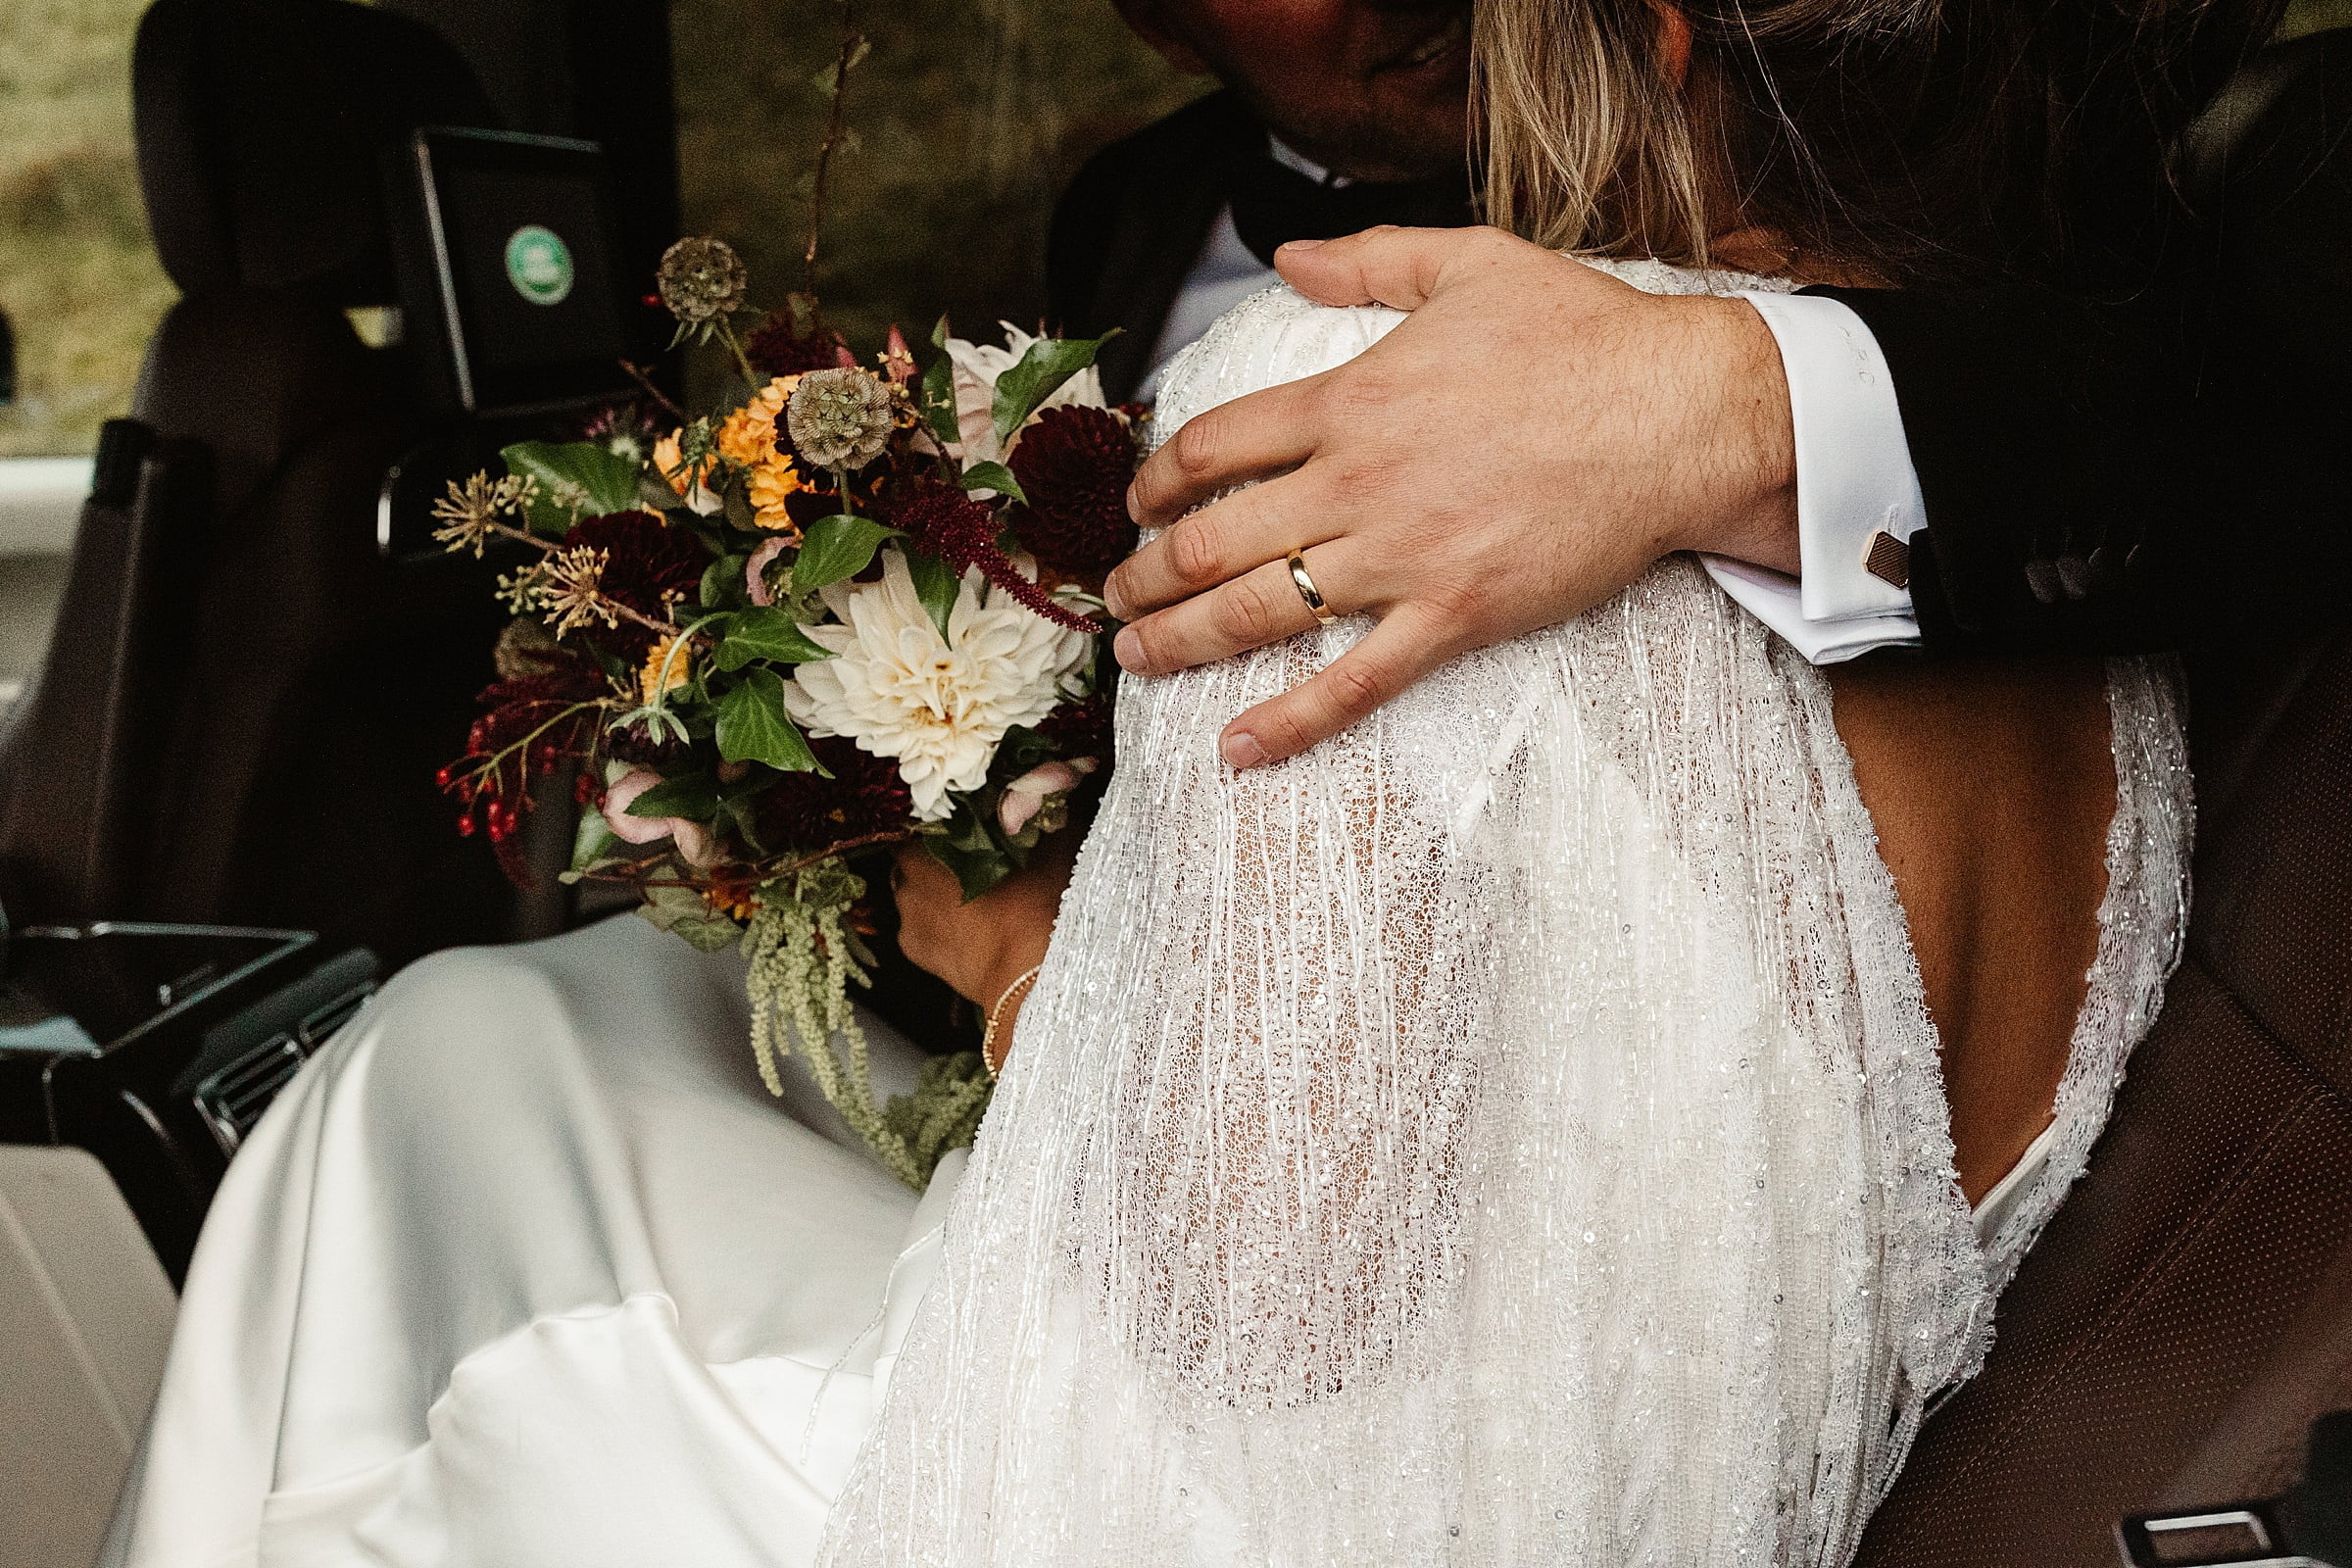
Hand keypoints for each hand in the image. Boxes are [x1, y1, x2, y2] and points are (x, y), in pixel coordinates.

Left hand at [890, 830, 1078, 1014]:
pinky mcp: (915, 952)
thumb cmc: (1035, 905)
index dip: (945, 825)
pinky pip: (922, 930)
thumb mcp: (1051, 848)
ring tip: (975, 901)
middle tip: (974, 864)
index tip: (968, 828)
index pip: (921, 824)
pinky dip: (939, 928)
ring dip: (937, 895)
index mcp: (927, 845)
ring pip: (916, 896)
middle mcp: (905, 880)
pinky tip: (968, 930)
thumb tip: (1041, 802)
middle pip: (915, 860)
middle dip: (939, 861)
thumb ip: (1040, 821)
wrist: (1027, 975)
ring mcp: (906, 919)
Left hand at [1105, 225, 1799, 767]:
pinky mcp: (1454, 616)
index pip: (1213, 447)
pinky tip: (1236, 748)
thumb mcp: (1469, 263)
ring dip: (1181, 639)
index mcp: (1349, 400)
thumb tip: (1287, 254)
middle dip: (1146, 572)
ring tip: (1135, 655)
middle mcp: (1356, 482)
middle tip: (1115, 594)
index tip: (1136, 503)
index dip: (1156, 479)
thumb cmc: (1583, 337)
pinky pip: (1355, 682)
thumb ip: (1367, 259)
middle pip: (1212, 538)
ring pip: (1259, 611)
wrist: (1679, 415)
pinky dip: (1290, 721)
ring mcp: (1401, 556)